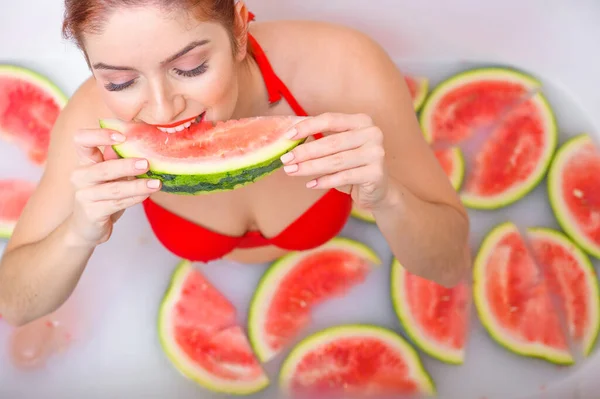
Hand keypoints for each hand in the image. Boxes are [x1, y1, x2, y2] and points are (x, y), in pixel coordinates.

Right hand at [68, 128, 161, 245]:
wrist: (87, 227)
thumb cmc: (103, 195)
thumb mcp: (111, 175)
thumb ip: (119, 158)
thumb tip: (140, 140)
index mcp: (85, 161)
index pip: (81, 140)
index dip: (99, 135)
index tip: (122, 136)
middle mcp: (80, 176)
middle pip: (103, 168)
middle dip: (126, 165)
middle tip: (147, 163)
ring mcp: (84, 195)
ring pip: (113, 189)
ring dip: (137, 186)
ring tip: (156, 183)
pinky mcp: (92, 213)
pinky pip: (117, 203)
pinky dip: (134, 199)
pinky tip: (147, 195)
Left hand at [280, 112, 389, 208]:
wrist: (378, 190)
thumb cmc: (353, 166)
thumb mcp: (339, 148)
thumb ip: (321, 139)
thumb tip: (289, 138)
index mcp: (362, 121)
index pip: (330, 119)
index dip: (307, 126)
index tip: (287, 136)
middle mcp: (372, 134)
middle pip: (331, 142)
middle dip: (305, 151)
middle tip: (285, 159)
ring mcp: (376, 153)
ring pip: (336, 161)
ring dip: (310, 167)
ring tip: (292, 171)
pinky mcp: (376, 173)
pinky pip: (344, 177)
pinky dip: (324, 181)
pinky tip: (310, 184)